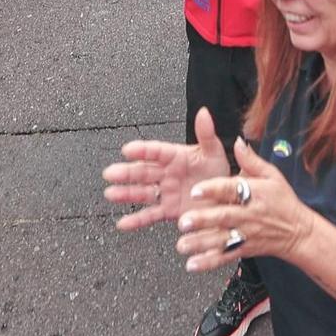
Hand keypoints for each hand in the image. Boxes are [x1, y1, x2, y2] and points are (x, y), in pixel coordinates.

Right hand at [104, 107, 232, 232]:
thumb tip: (203, 112)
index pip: (156, 151)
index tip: (127, 150)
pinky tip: (122, 223)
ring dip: (126, 194)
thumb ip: (206, 134)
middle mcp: (166, 174)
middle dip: (126, 173)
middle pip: (143, 172)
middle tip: (110, 173)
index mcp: (175, 156)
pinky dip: (136, 220)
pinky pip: (150, 215)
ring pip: (142, 193)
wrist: (226, 198)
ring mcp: (166, 193)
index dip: (142, 151)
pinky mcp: (168, 211)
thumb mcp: (214, 152)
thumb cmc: (218, 171)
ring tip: (111, 194)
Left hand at [176, 137, 315, 272]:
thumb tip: (238, 142)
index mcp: (255, 193)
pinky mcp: (244, 249)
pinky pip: (225, 256)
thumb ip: (251, 161)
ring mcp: (246, 234)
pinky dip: (209, 262)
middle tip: (183, 221)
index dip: (213, 189)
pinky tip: (192, 264)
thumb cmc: (283, 201)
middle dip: (203, 220)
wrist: (298, 232)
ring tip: (182, 245)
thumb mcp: (272, 176)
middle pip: (224, 217)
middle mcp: (249, 215)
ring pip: (221, 239)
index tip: (195, 191)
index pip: (232, 190)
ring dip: (200, 243)